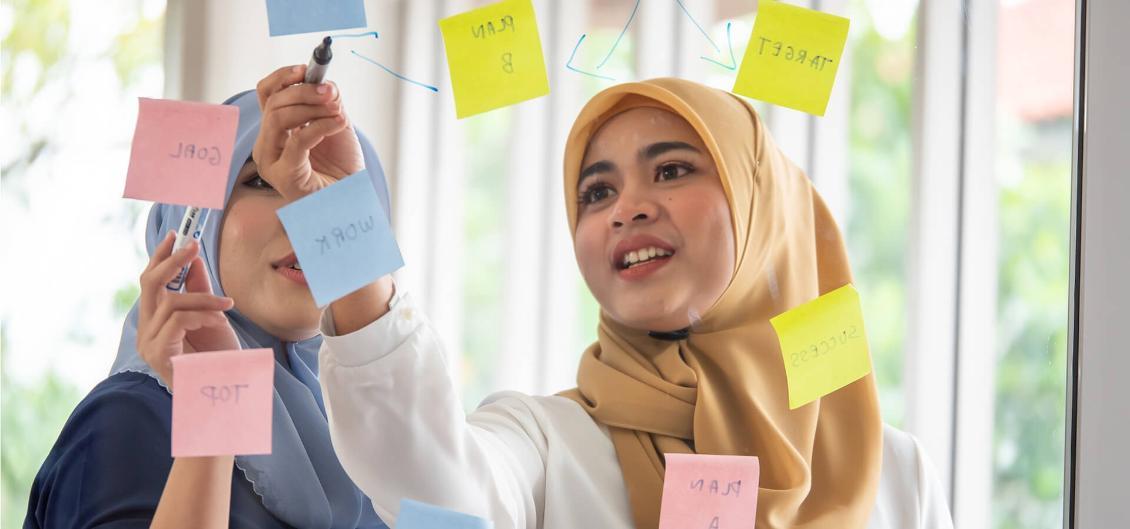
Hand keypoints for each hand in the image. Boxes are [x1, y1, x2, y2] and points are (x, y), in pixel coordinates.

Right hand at [136, 231, 239, 387]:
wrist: (226, 389)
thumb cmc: (218, 357)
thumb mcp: (211, 316)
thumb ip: (198, 290)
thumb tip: (193, 258)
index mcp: (154, 320)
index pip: (149, 282)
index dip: (160, 257)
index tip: (176, 235)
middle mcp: (145, 330)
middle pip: (149, 284)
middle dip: (172, 261)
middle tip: (193, 246)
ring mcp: (148, 343)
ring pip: (171, 302)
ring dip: (203, 299)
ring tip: (226, 306)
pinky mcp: (158, 353)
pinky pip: (178, 320)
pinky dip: (202, 315)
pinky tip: (219, 322)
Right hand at [251, 65, 364, 201]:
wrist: (352, 198)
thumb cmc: (341, 165)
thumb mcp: (336, 122)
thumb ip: (328, 101)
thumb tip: (325, 82)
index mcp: (275, 129)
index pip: (266, 94)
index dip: (283, 77)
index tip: (305, 69)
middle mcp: (267, 144)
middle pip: (273, 103)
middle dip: (304, 91)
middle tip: (331, 92)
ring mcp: (271, 162)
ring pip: (279, 118)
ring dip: (312, 108)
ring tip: (338, 112)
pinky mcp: (283, 176)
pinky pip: (298, 140)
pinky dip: (321, 126)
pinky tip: (338, 125)